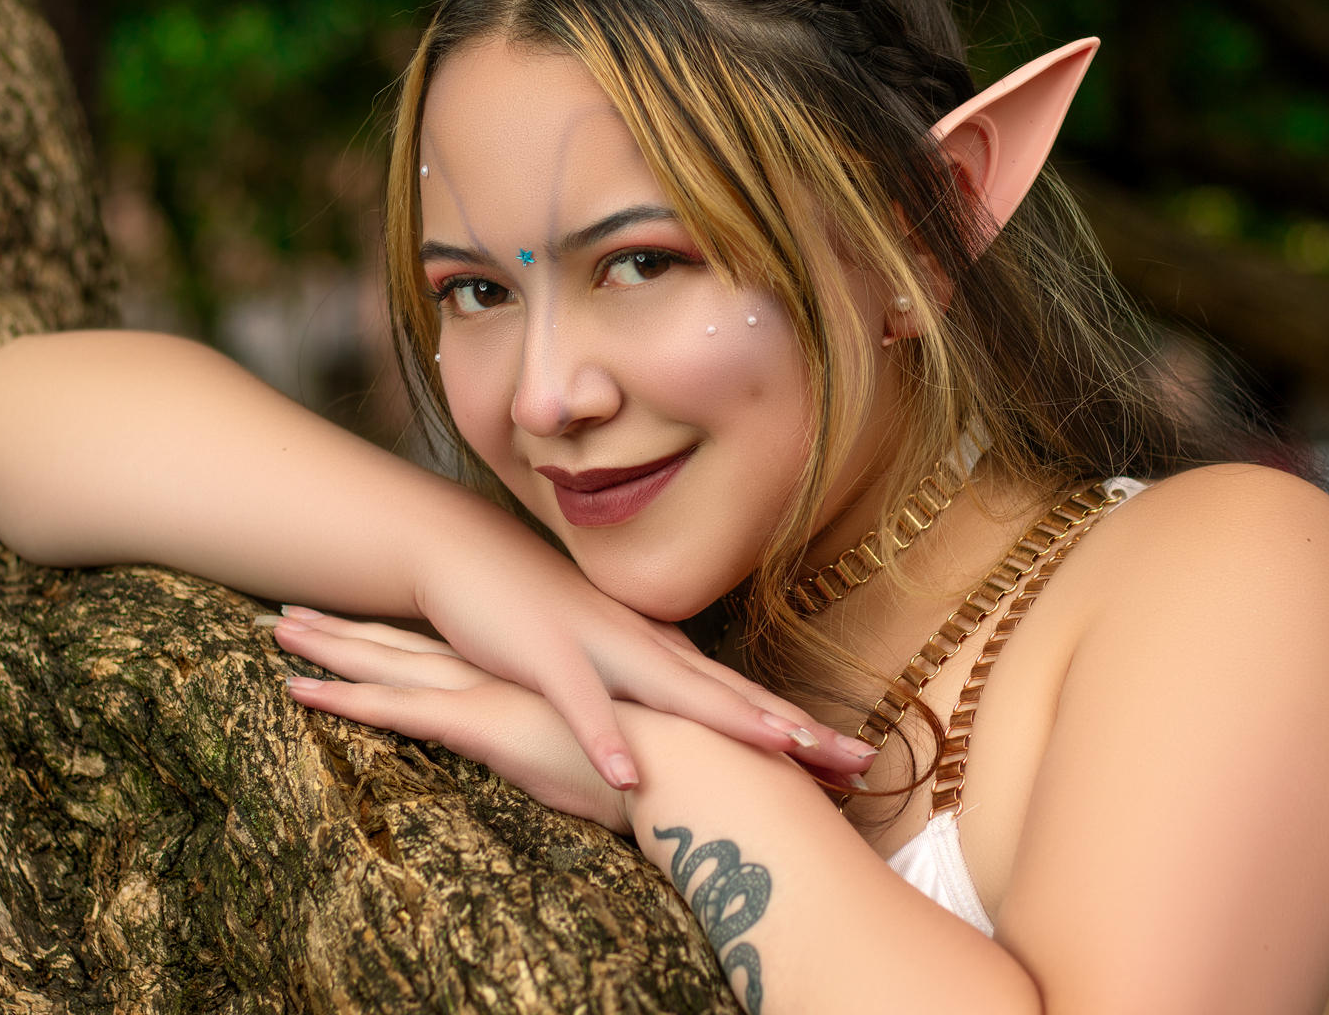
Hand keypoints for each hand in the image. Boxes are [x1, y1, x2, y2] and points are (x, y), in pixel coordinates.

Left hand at [270, 611, 632, 832]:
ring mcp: (483, 690)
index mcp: (523, 673)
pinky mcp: (478, 721)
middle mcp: (496, 671)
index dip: (397, 632)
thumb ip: (581, 737)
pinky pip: (393, 710)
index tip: (357, 618)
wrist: (681, 759)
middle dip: (345, 627)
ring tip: (276, 631)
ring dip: (329, 647)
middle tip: (288, 615)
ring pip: (387, 664)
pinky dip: (343, 698)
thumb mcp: (609, 743)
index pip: (445, 648)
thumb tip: (577, 747)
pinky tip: (298, 690)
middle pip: (404, 643)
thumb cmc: (657, 760)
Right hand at [396, 572, 877, 791]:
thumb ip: (645, 685)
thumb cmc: (537, 611)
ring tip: (785, 750)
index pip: (742, 695)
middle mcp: (645, 646)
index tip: (859, 763)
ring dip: (730, 719)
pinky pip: (579, 702)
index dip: (799, 729)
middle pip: (731, 692)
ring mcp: (599, 646)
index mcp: (661, 650)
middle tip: (861, 762)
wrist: (467, 552)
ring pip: (675, 688)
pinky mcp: (544, 655)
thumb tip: (689, 721)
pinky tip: (629, 776)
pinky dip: (605, 738)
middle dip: (797, 729)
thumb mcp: (604, 654)